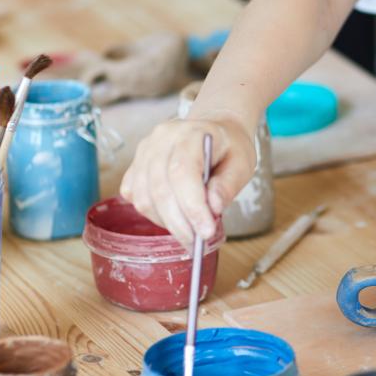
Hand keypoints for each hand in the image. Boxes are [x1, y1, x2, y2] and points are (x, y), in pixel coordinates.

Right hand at [120, 111, 256, 247]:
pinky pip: (133, 196)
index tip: (205, 232)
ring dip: (165, 222)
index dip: (192, 207)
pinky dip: (152, 213)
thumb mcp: (242, 163)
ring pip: (144, 197)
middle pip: (160, 189)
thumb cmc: (229, 148)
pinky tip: (172, 216)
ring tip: (188, 231)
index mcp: (191, 133)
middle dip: (179, 224)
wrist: (214, 132)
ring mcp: (144, 150)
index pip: (182, 173)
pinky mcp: (135, 164)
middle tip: (196, 243)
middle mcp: (161, 139)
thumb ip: (228, 185)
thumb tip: (213, 208)